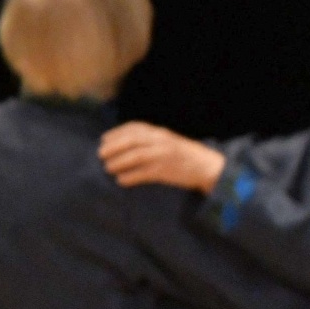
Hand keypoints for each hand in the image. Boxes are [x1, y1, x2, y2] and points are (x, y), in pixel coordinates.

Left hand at [99, 122, 226, 191]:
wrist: (208, 167)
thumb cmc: (186, 155)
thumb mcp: (169, 140)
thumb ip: (151, 140)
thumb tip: (124, 144)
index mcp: (160, 132)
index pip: (134, 128)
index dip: (116, 133)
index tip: (104, 139)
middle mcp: (160, 141)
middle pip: (131, 141)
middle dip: (113, 147)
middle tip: (101, 155)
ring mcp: (162, 156)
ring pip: (134, 157)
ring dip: (117, 163)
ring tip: (109, 168)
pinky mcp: (164, 171)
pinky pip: (142, 174)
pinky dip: (129, 177)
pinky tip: (121, 180)